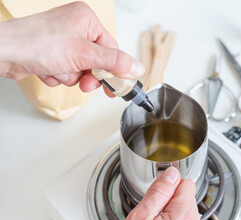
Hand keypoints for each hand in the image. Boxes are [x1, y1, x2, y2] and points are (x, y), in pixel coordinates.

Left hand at [0, 2, 144, 96]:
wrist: (4, 51)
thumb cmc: (37, 43)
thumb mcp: (85, 55)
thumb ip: (114, 62)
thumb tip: (137, 68)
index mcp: (87, 19)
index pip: (111, 49)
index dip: (114, 70)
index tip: (116, 87)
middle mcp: (75, 27)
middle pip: (96, 61)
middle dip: (87, 75)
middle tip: (85, 83)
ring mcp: (62, 40)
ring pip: (81, 69)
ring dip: (71, 76)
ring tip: (58, 70)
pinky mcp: (52, 52)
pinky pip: (66, 71)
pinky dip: (59, 75)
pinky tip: (47, 70)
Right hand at [114, 167, 200, 219]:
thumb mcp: (140, 218)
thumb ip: (158, 192)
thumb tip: (170, 174)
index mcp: (183, 216)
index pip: (185, 184)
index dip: (168, 186)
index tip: (158, 193)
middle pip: (185, 201)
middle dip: (168, 203)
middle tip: (149, 216)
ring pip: (183, 216)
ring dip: (168, 218)